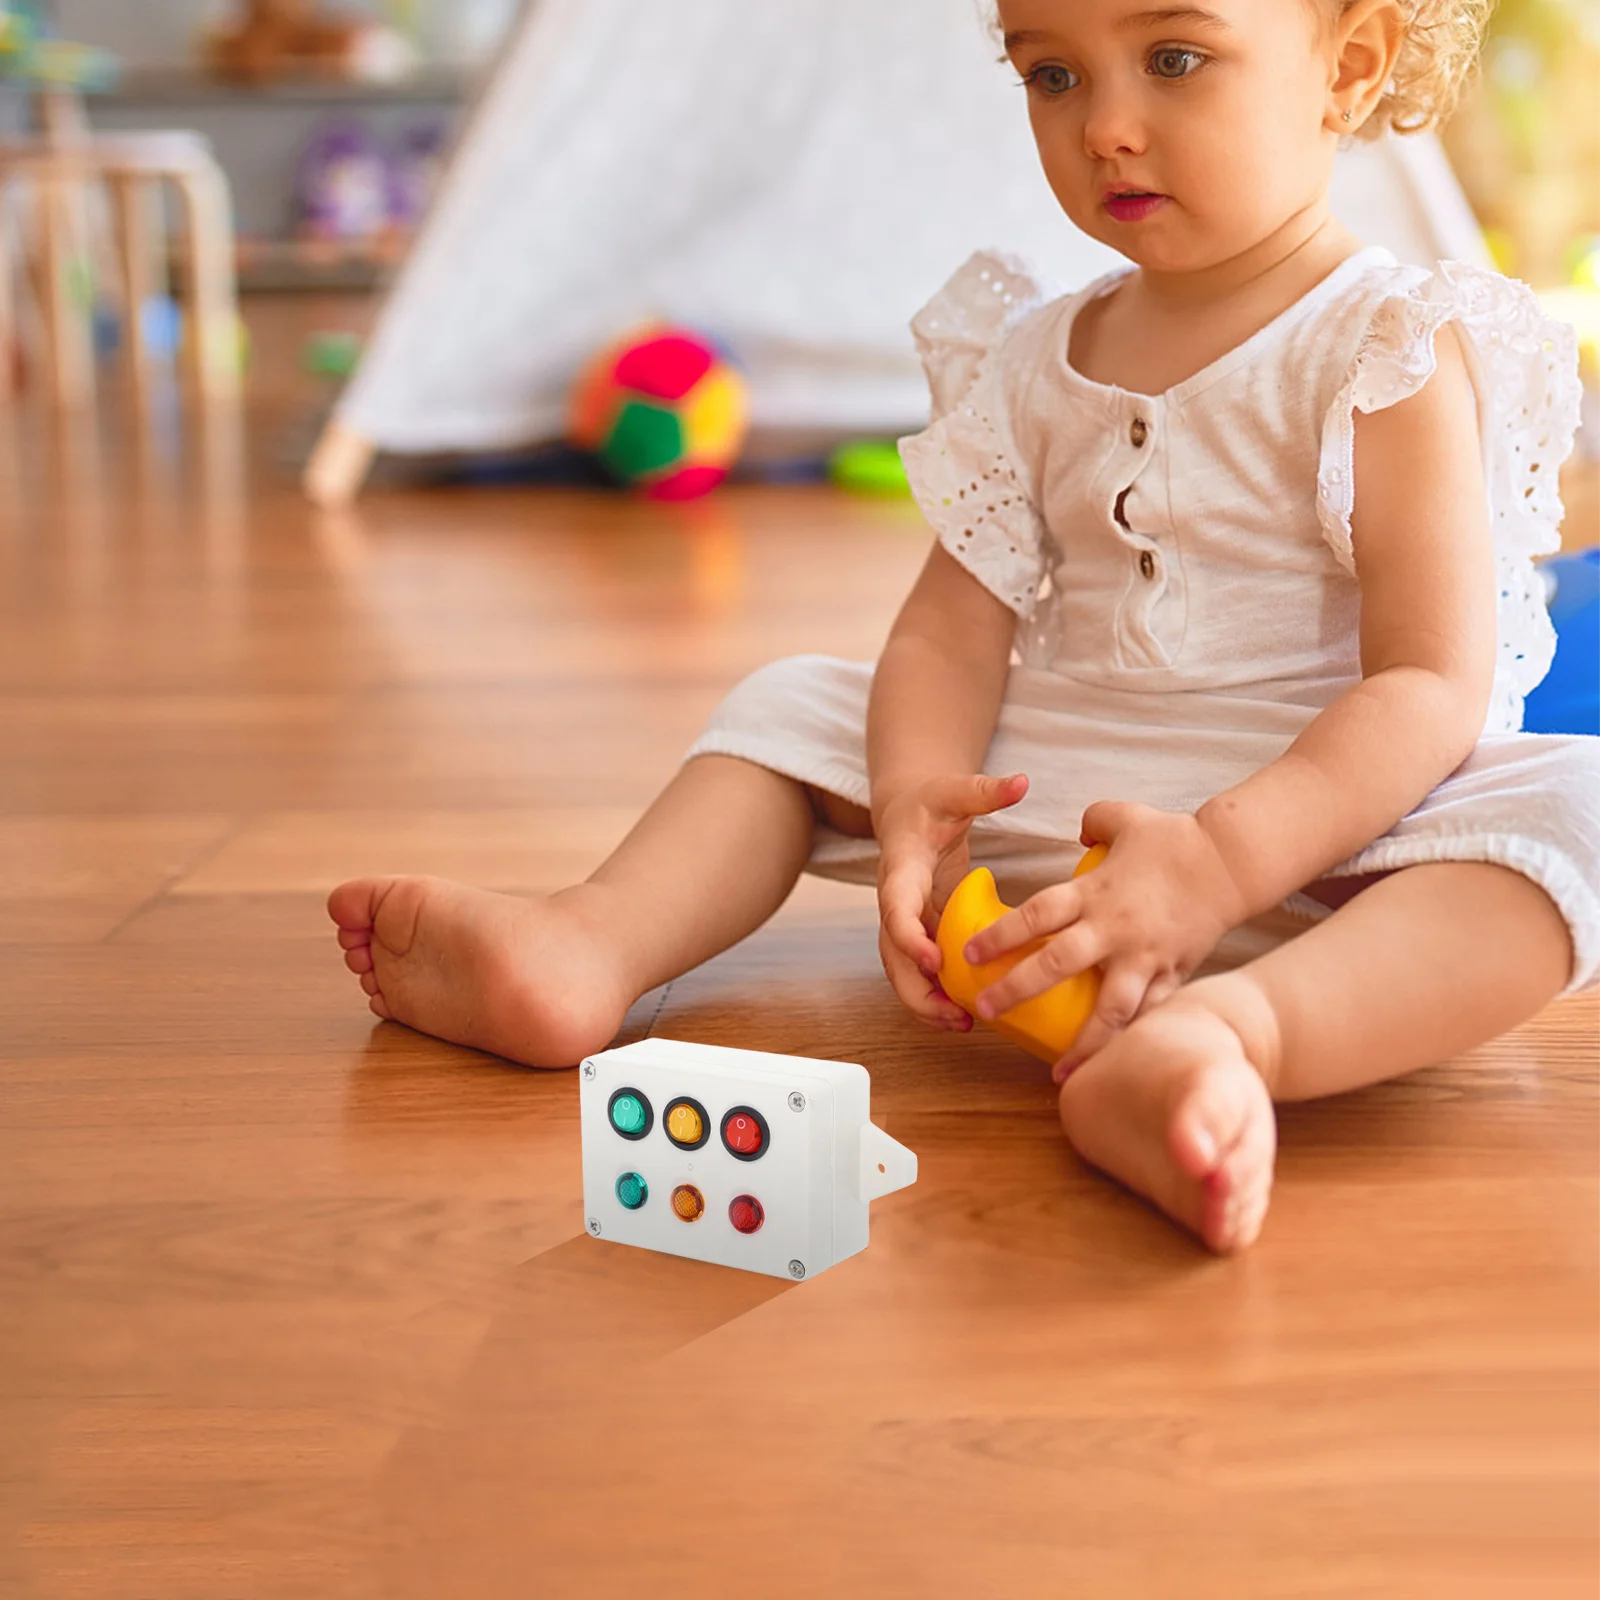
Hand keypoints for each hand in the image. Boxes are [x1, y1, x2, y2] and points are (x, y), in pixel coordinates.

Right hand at [875, 772, 1029, 1030]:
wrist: (907, 814)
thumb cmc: (929, 803)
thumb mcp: (954, 791)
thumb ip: (984, 790)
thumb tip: (1021, 781)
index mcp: (900, 870)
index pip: (894, 908)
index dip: (909, 937)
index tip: (934, 960)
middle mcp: (895, 902)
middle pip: (892, 955)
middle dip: (917, 989)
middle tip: (952, 1013)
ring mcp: (906, 922)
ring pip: (903, 972)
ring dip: (926, 1001)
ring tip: (962, 1024)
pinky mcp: (921, 932)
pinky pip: (921, 971)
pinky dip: (937, 994)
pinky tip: (966, 1014)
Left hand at [961, 801, 1248, 1077]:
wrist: (1232, 863)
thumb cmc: (1176, 839)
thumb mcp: (1125, 818)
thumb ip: (1094, 821)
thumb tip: (1078, 832)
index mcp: (1095, 892)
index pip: (1037, 914)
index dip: (1001, 935)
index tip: (969, 955)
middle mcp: (1115, 929)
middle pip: (1058, 963)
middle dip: (1017, 989)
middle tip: (985, 1010)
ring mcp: (1145, 957)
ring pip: (1110, 1009)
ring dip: (1083, 1043)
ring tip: (1059, 1074)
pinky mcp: (1173, 975)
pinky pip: (1150, 1015)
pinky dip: (1131, 1041)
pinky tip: (1116, 1067)